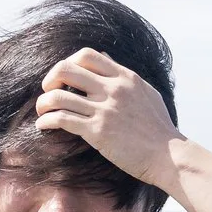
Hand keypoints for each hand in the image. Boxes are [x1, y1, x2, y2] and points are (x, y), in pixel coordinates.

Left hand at [35, 48, 185, 186]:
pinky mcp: (98, 132)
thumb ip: (124, 75)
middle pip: (66, 69)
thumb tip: (105, 56)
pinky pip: (62, 119)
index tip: (65, 78)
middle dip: (50, 79)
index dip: (69, 62)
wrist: (169, 156)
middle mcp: (113, 89)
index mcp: (125, 77)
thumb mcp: (146, 92)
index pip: (87, 55)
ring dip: (43, 103)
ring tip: (42, 111)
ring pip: (58, 96)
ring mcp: (105, 110)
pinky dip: (47, 121)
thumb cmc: (159, 128)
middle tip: (48, 92)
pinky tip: (44, 126)